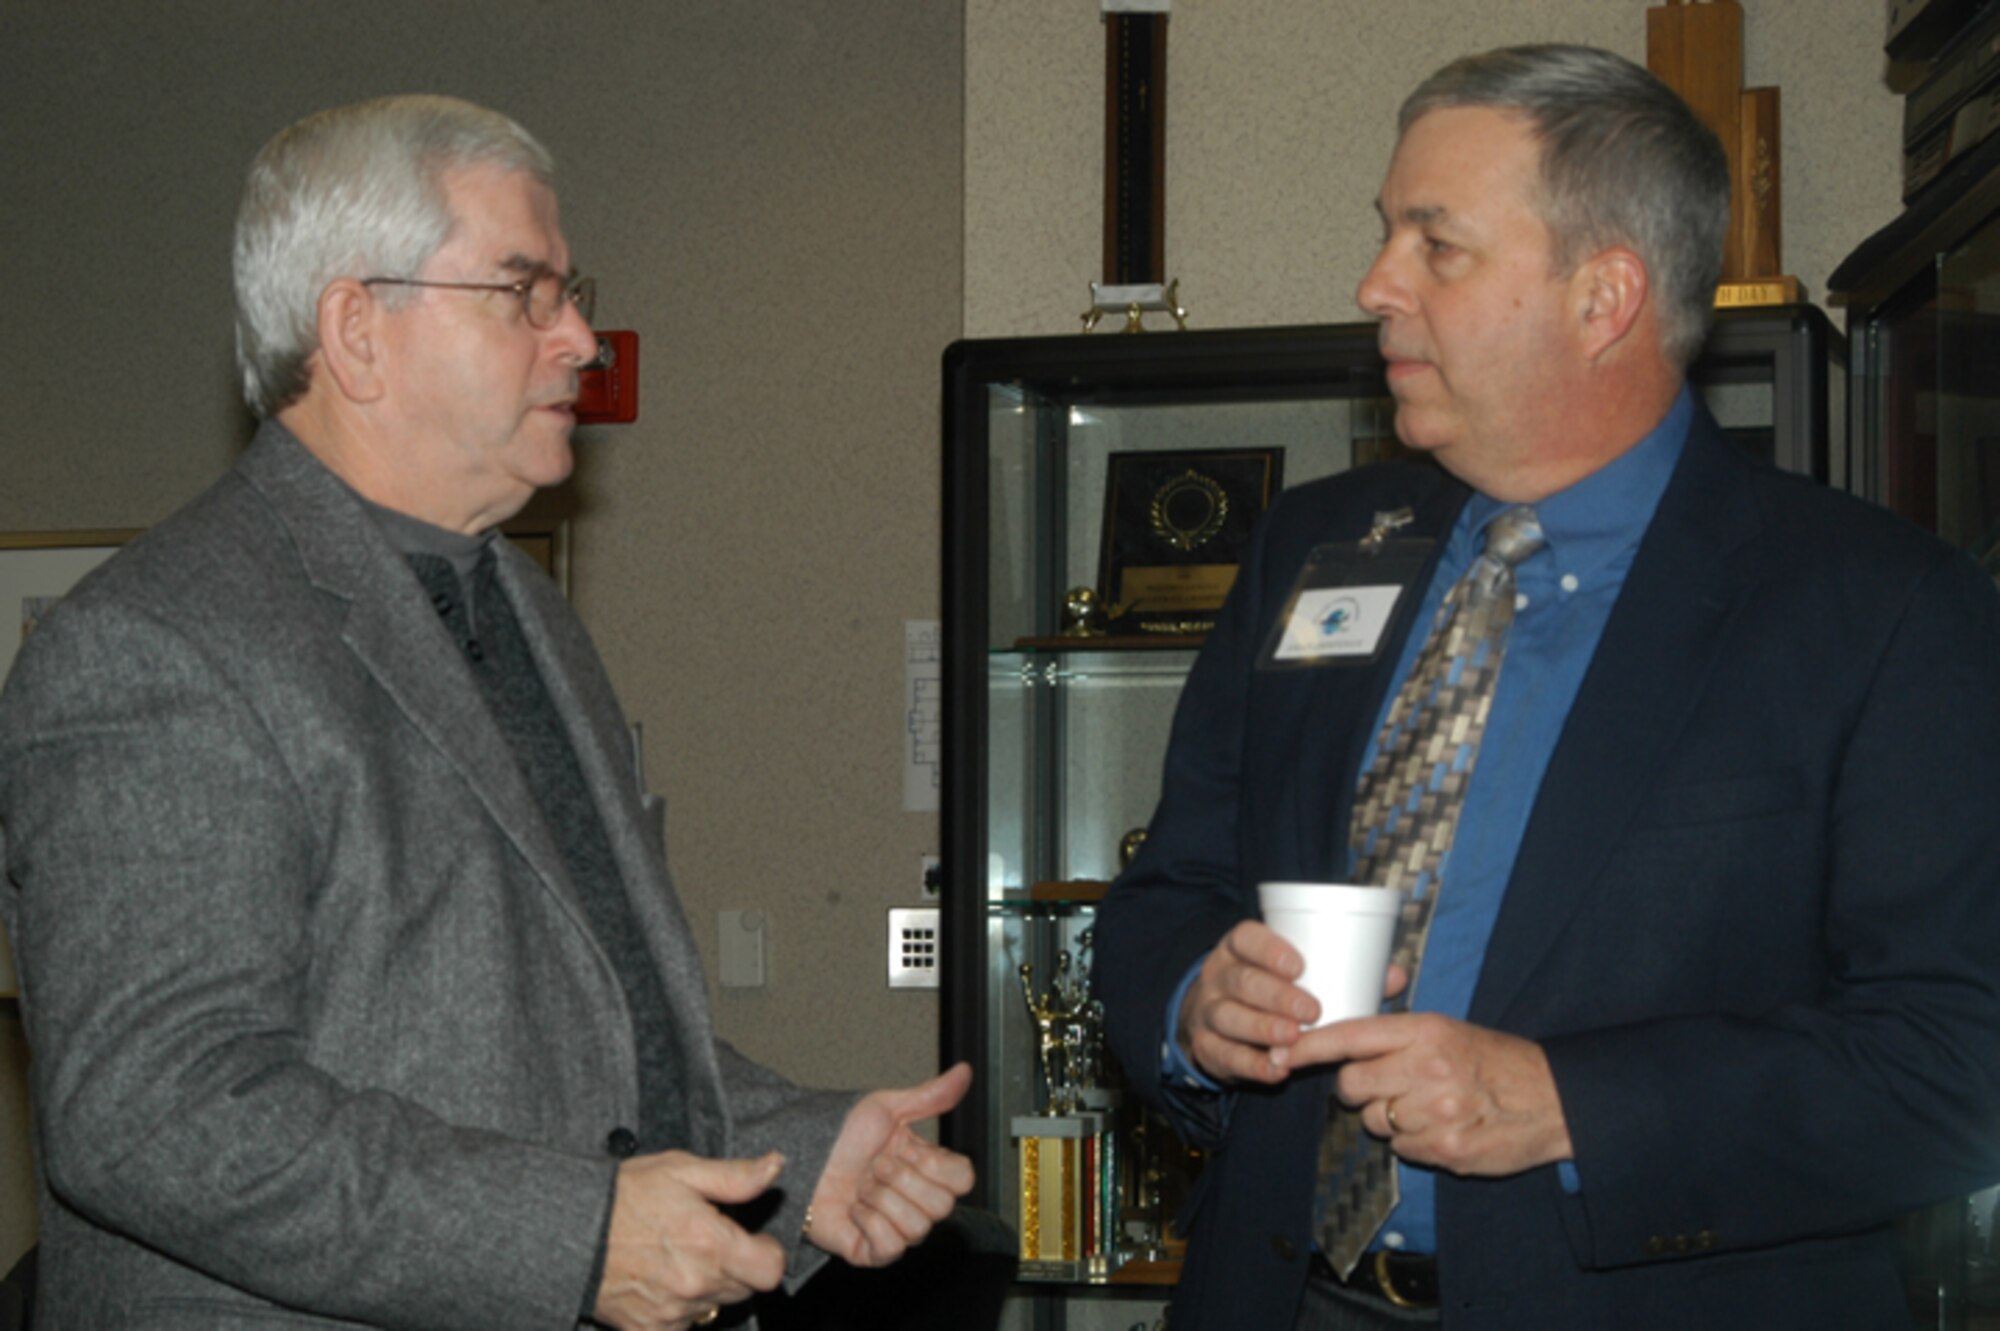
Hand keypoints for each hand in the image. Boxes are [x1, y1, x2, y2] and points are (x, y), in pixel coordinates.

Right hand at [594, 1150, 788, 1330]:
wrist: (569, 1229)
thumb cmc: (625, 1193)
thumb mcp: (681, 1170)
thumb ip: (735, 1176)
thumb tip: (776, 1167)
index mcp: (710, 1243)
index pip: (771, 1269)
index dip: (767, 1252)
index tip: (751, 1239)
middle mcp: (695, 1284)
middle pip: (745, 1288)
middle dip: (736, 1266)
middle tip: (706, 1241)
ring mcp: (671, 1313)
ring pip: (715, 1307)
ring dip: (707, 1287)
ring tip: (678, 1257)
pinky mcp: (647, 1330)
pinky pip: (682, 1327)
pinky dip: (679, 1311)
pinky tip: (662, 1284)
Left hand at [806, 1063, 975, 1266]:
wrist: (801, 1158)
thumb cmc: (839, 1134)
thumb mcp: (887, 1108)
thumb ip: (931, 1096)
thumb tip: (965, 1071)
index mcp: (927, 1170)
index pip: (964, 1180)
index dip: (935, 1165)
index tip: (905, 1149)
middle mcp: (917, 1202)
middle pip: (943, 1206)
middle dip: (902, 1179)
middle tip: (876, 1166)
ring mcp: (897, 1230)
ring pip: (918, 1227)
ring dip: (882, 1199)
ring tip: (861, 1186)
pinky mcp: (873, 1252)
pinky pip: (891, 1246)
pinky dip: (869, 1222)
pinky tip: (854, 1209)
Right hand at [1176, 920, 1409, 1084]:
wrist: (1214, 1018)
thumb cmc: (1270, 988)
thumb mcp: (1293, 974)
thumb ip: (1343, 973)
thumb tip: (1395, 975)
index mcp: (1240, 948)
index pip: (1247, 938)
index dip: (1269, 949)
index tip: (1299, 966)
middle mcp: (1219, 975)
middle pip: (1241, 981)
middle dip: (1276, 996)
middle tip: (1311, 1011)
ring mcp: (1208, 1011)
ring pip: (1228, 1017)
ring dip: (1261, 1029)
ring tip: (1293, 1039)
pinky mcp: (1205, 1046)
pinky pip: (1224, 1055)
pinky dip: (1251, 1065)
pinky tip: (1276, 1071)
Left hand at [1303, 1012, 1572, 1176]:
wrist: (1552, 1099)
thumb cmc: (1494, 1061)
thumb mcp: (1447, 1030)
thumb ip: (1396, 1036)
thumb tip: (1341, 1044)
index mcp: (1424, 1031)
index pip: (1350, 1036)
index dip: (1309, 1046)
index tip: (1279, 1050)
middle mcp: (1426, 1069)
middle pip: (1351, 1085)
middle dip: (1359, 1090)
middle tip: (1387, 1086)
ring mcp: (1436, 1112)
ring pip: (1374, 1122)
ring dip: (1389, 1118)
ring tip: (1425, 1106)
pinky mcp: (1446, 1150)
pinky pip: (1402, 1150)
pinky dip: (1413, 1142)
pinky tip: (1441, 1128)